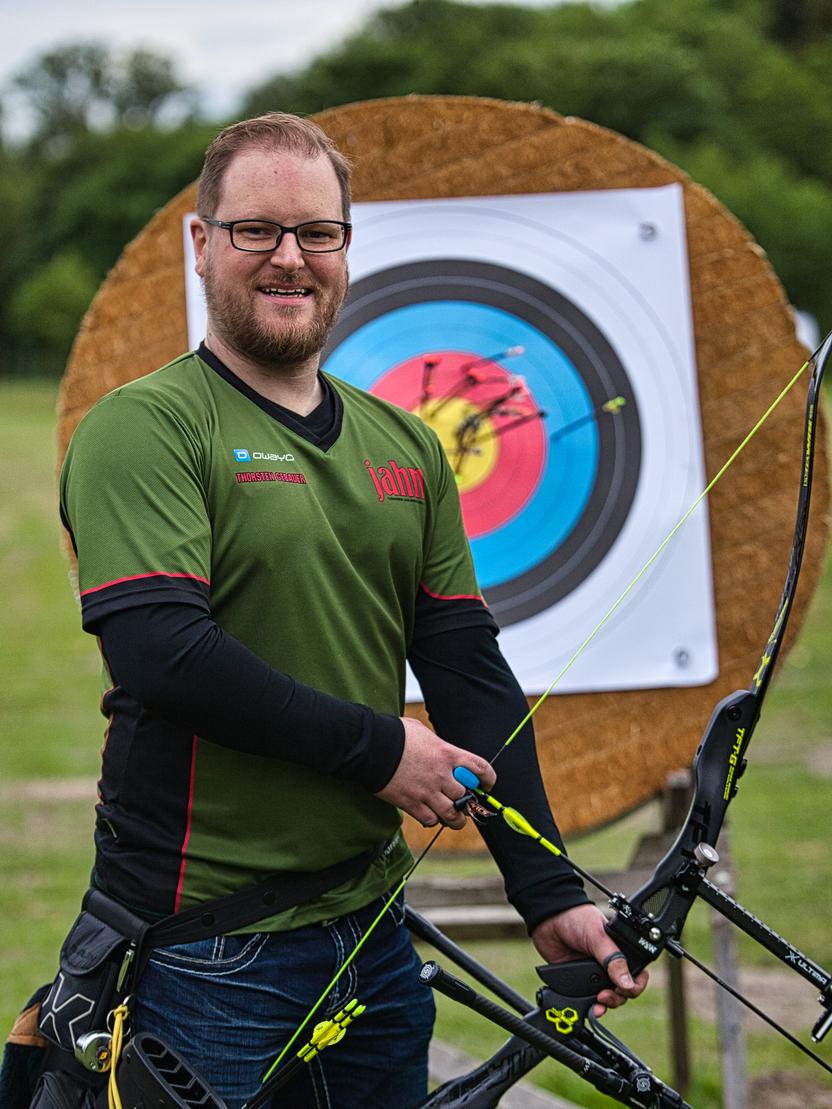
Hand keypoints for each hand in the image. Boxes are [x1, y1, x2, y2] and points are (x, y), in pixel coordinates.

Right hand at [374, 717, 495, 828]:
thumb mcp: (423, 732)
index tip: (486, 785)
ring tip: (454, 818)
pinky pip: (430, 820)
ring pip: (452, 815)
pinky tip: (429, 814)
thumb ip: (437, 745)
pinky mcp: (412, 803)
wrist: (372, 747)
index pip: (480, 769)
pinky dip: (432, 820)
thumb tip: (440, 749)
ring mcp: (427, 791)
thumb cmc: (395, 735)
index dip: (488, 779)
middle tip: (464, 802)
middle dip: (468, 802)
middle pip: (467, 797)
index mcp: (448, 754)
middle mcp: (442, 775)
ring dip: (456, 819)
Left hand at [531, 903, 648, 1015]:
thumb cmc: (576, 919)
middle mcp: (610, 964)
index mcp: (620, 951)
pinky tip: (591, 1008)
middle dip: (618, 997)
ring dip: (606, 1005)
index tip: (624, 989)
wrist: (548, 920)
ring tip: (598, 1003)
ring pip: (608, 998)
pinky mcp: (580, 982)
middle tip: (605, 995)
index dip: (635, 985)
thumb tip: (627, 983)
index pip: (637, 974)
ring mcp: (594, 974)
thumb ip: (612, 960)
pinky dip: (592, 1007)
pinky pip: (589, 1000)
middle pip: (624, 991)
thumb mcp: (598, 936)